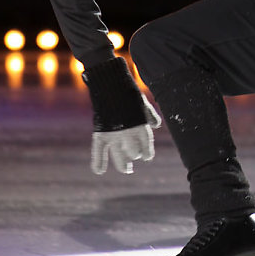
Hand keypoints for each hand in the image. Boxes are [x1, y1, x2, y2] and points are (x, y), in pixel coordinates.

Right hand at [83, 57, 161, 175]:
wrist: (110, 83)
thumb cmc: (128, 92)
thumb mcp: (142, 103)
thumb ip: (149, 114)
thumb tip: (156, 125)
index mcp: (141, 127)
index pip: (146, 147)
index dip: (147, 153)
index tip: (146, 156)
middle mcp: (129, 134)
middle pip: (134, 154)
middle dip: (134, 157)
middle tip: (133, 162)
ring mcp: (114, 135)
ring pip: (120, 157)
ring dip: (123, 164)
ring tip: (127, 169)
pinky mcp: (101, 132)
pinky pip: (99, 151)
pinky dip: (98, 161)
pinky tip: (99, 171)